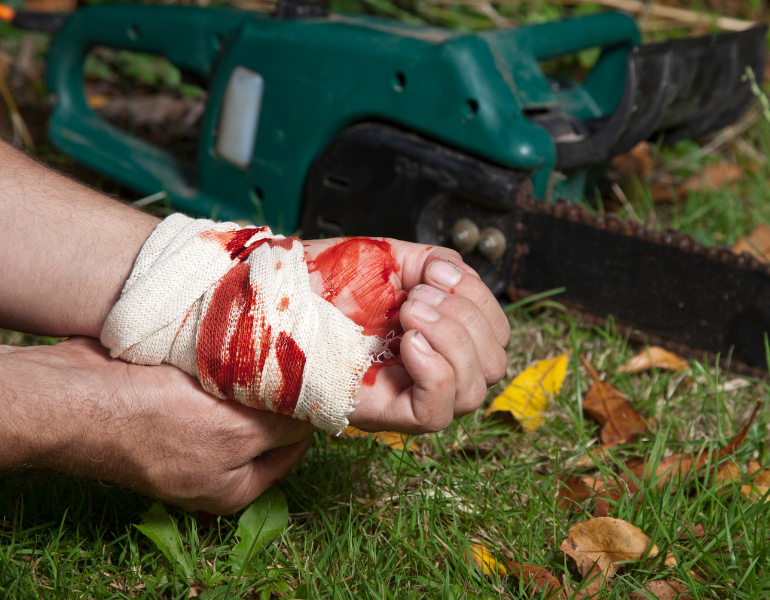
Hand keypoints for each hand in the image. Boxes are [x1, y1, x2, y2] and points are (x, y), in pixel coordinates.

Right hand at [0, 337, 313, 513]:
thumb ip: (281, 429)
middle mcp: (216, 464)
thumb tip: (316, 417)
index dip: (308, 412)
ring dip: (252, 367)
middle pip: (268, 419)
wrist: (73, 396)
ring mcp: (191, 431)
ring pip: (242, 393)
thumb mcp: (232, 435)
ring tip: (259, 340)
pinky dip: (221, 357)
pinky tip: (227, 335)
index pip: (294, 446)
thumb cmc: (149, 422)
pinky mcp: (170, 398)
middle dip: (279, 387)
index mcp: (235, 486)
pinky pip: (212, 375)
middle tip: (292, 350)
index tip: (320, 376)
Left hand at [302, 238, 509, 433]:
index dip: (481, 301)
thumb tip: (456, 278)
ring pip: (474, 391)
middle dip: (467, 319)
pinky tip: (408, 342)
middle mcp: (429, 369)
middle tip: (418, 298)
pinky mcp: (384, 414)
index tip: (437, 275)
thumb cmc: (321, 284)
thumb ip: (435, 263)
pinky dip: (436, 371)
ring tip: (409, 314)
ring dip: (453, 340)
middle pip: (495, 365)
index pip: (496, 336)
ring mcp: (408, 394)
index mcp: (438, 335)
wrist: (272, 300)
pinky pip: (437, 412)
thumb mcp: (389, 260)